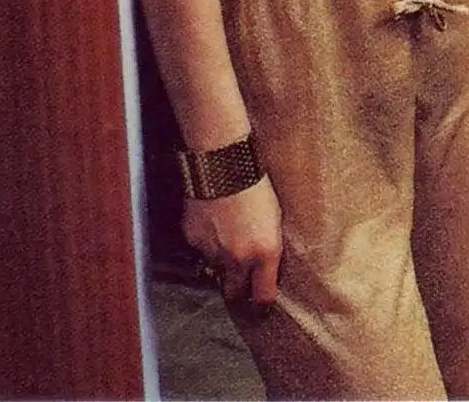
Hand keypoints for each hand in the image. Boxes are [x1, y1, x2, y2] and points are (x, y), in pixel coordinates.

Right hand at [183, 174, 282, 304]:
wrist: (224, 162)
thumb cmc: (256, 182)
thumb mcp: (274, 216)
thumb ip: (268, 246)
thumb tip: (264, 265)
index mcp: (265, 252)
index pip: (263, 296)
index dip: (262, 303)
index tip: (261, 305)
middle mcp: (239, 258)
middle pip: (235, 292)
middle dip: (237, 289)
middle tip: (240, 279)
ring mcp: (214, 251)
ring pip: (216, 269)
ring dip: (221, 260)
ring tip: (227, 233)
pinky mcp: (194, 240)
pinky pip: (201, 249)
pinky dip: (206, 240)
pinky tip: (212, 220)